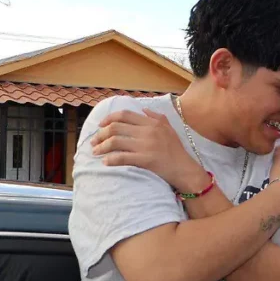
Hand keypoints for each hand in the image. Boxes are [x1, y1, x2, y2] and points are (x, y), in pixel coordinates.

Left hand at [91, 109, 206, 191]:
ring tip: (95, 152)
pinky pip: (122, 157)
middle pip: (116, 127)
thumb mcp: (170, 130)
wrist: (185, 170)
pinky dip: (110, 159)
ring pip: (115, 142)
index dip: (108, 118)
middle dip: (100, 134)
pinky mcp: (145, 159)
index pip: (125, 115)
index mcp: (152, 123)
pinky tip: (105, 162)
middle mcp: (148, 132)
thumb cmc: (177, 151)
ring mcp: (146, 145)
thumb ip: (157, 117)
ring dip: (101, 147)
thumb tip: (144, 110)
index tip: (100, 125)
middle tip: (94, 141)